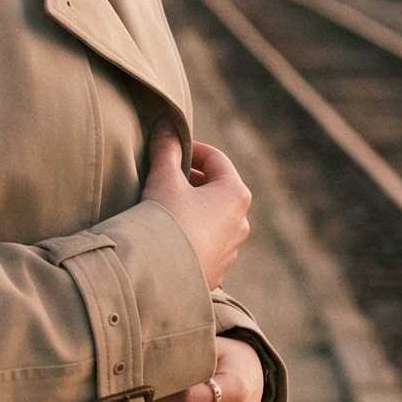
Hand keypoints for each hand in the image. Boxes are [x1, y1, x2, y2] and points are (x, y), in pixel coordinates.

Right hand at [141, 120, 251, 288]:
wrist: (159, 276)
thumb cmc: (166, 220)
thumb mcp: (163, 178)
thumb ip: (167, 149)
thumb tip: (166, 124)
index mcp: (235, 194)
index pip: (215, 159)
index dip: (191, 149)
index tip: (170, 148)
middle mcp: (242, 222)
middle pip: (216, 190)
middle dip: (191, 181)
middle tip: (164, 178)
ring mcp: (231, 250)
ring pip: (212, 219)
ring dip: (192, 210)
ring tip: (164, 210)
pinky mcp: (217, 272)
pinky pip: (205, 245)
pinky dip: (191, 235)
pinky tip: (168, 237)